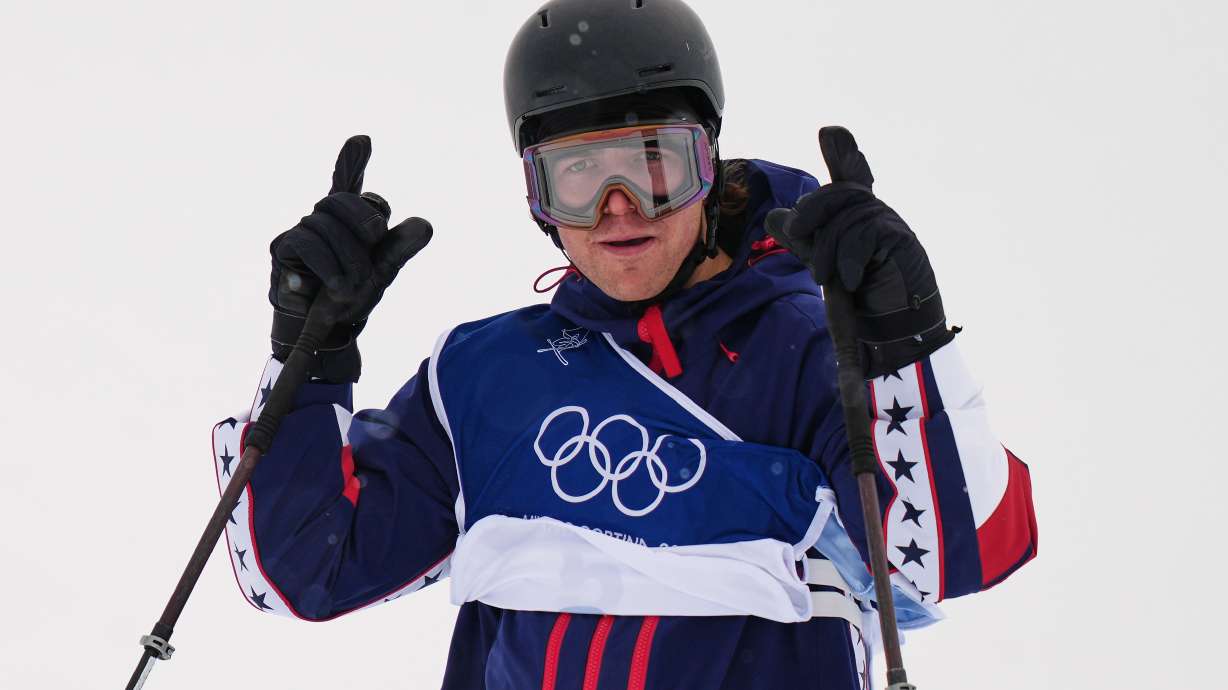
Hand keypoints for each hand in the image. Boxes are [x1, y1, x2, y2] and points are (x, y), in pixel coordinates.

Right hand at [268, 135, 432, 381]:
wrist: (325, 329)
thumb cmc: (353, 293)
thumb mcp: (383, 269)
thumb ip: (402, 245)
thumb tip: (426, 225)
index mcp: (350, 218)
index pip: (350, 183)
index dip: (352, 161)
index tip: (363, 140)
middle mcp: (323, 218)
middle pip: (342, 199)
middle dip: (364, 218)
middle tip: (377, 239)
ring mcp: (302, 230)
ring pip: (326, 225)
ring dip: (348, 257)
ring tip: (353, 285)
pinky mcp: (283, 248)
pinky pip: (308, 244)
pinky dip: (328, 267)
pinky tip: (336, 285)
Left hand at [764, 127, 952, 376]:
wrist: (892, 334)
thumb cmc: (862, 302)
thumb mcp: (824, 265)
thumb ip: (803, 240)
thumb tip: (774, 216)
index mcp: (859, 218)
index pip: (852, 176)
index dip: (843, 153)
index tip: (830, 132)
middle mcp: (878, 216)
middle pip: (840, 193)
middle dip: (812, 210)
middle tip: (795, 233)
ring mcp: (892, 226)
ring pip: (849, 215)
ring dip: (828, 247)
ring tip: (825, 276)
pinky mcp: (902, 241)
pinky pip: (865, 234)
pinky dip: (849, 259)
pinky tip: (851, 281)